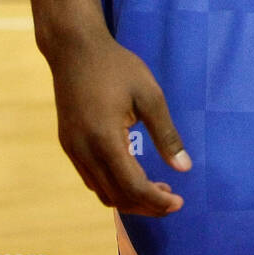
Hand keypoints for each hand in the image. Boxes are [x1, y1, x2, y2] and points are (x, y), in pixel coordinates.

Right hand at [45, 26, 191, 215]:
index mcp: (105, 139)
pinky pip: (90, 179)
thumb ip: (166, 134)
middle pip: (116, 196)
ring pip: (101, 192)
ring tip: (157, 189)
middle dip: (146, 205)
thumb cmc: (117, 67)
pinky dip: (113, 186)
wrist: (74, 49)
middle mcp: (84, 151)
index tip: (179, 202)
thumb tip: (185, 168)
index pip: (132, 186)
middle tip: (172, 199)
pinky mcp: (68, 145)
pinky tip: (132, 175)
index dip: (156, 201)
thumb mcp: (149, 94)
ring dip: (129, 198)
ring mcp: (72, 150)